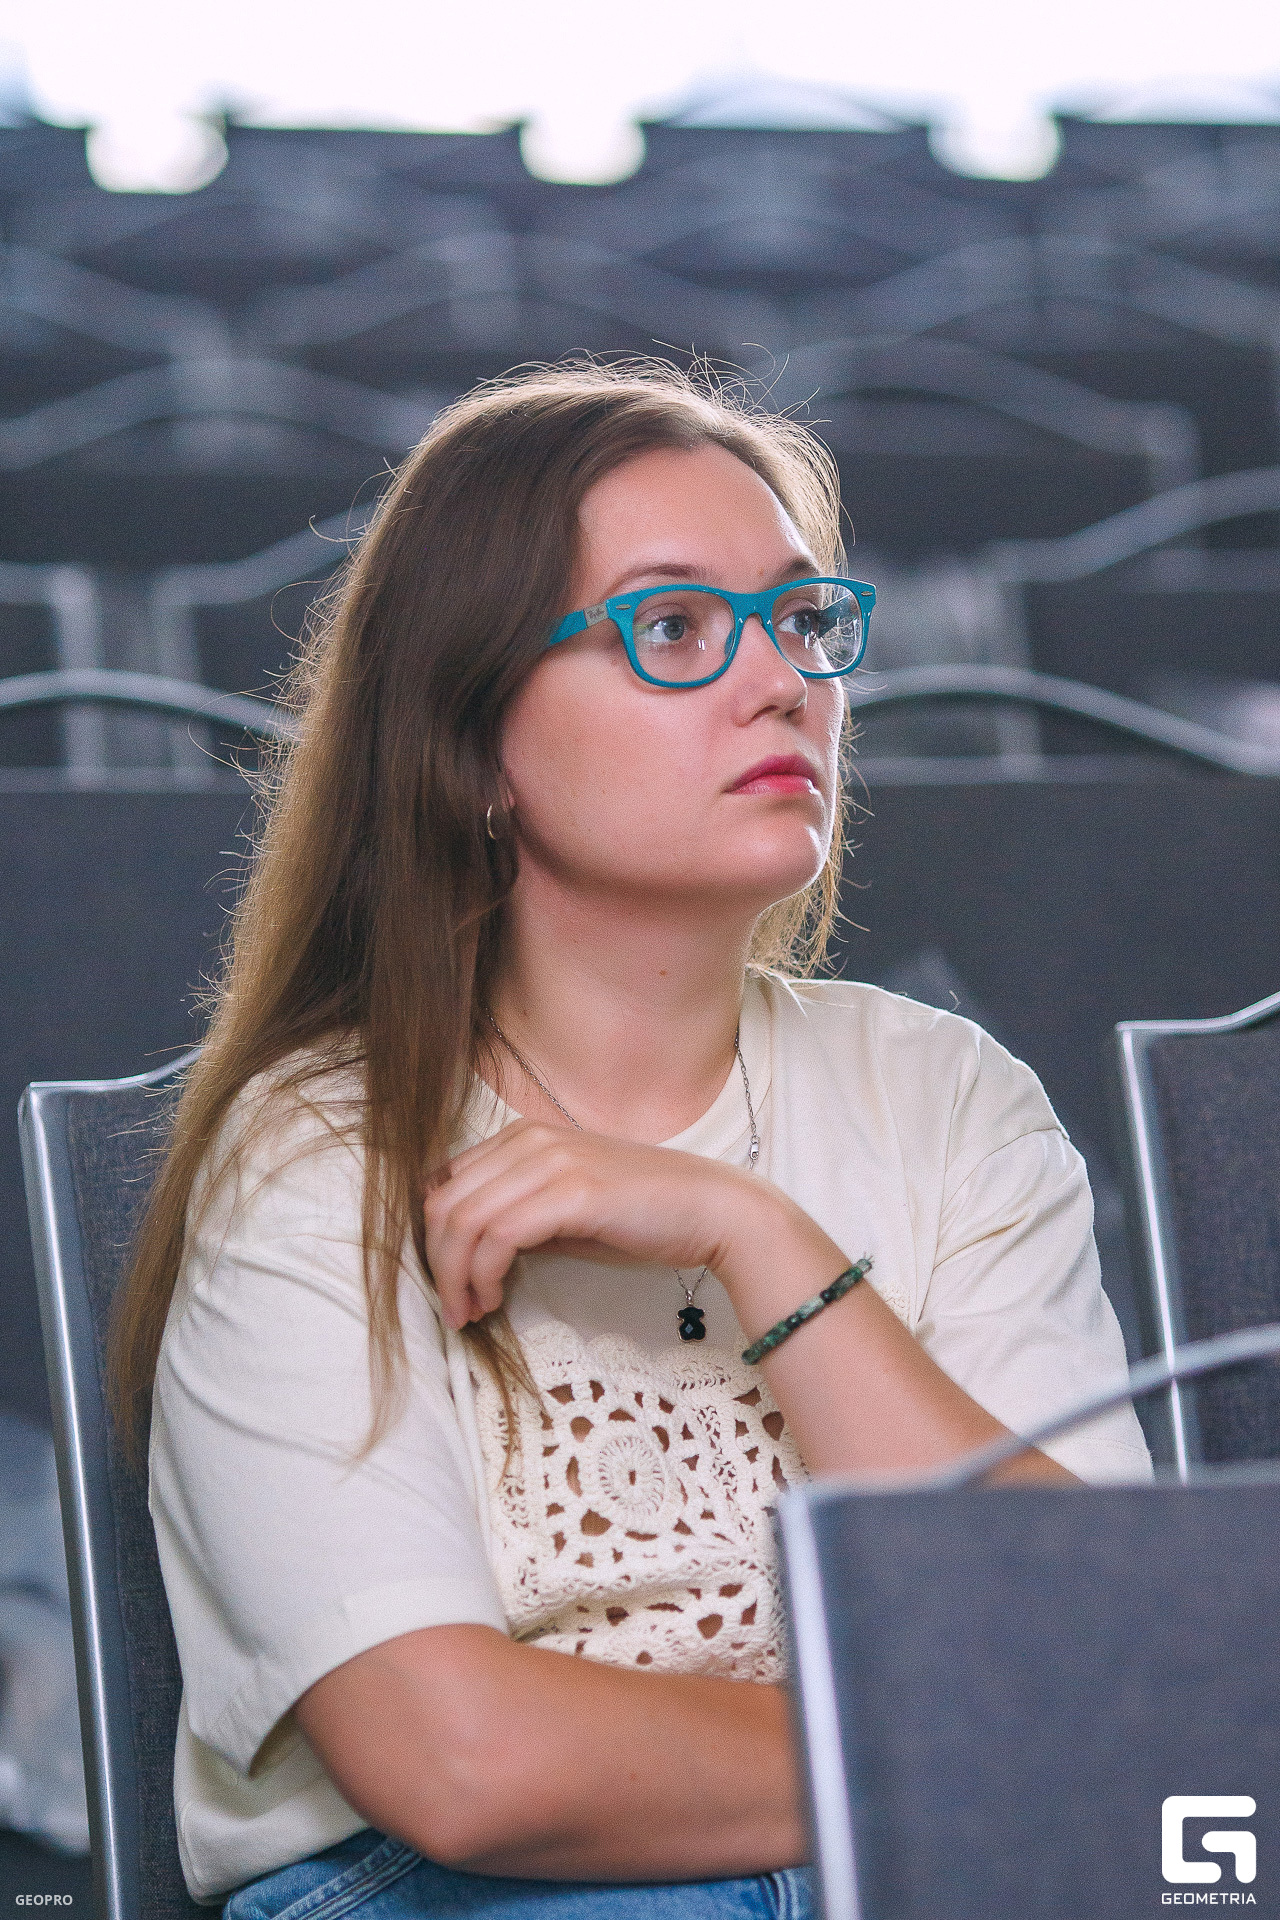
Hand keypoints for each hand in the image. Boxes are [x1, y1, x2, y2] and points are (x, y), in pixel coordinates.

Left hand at [423, 1118, 834, 1331]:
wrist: (711, 1209)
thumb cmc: (640, 1215)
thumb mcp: (565, 1208)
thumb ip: (517, 1214)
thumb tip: (467, 1248)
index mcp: (524, 1136)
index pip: (447, 1184)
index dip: (435, 1238)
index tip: (450, 1281)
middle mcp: (530, 1140)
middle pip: (444, 1203)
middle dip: (437, 1263)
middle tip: (454, 1307)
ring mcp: (550, 1162)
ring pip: (463, 1221)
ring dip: (454, 1277)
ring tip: (468, 1312)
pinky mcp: (571, 1192)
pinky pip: (498, 1236)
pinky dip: (483, 1275)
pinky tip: (494, 1299)